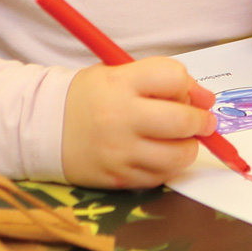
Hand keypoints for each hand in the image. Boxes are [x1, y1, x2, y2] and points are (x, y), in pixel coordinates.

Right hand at [61, 57, 216, 188]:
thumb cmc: (92, 96)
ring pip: (177, 155)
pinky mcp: (117, 177)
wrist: (44, 127)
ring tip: (180, 140)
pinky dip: (167, 166)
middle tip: (203, 122)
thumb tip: (206, 100)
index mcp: (120, 82)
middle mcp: (120, 117)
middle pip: (182, 121)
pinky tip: (159, 154)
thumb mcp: (121, 73)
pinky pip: (160, 176)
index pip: (173, 77)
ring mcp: (118, 151)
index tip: (191, 95)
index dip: (189, 86)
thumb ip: (163, 79)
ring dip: (188, 147)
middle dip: (202, 122)